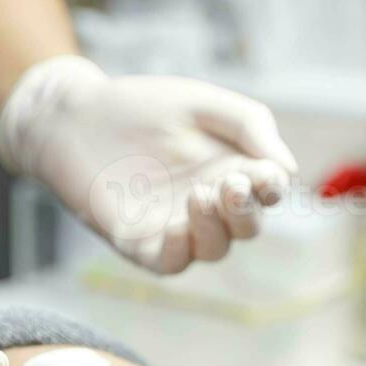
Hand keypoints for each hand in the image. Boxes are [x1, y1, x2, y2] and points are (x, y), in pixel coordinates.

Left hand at [0, 56, 298, 274]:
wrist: (76, 116)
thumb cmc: (142, 107)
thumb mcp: (202, 103)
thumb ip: (249, 125)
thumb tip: (289, 169)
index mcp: (231, 170)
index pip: (266, 192)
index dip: (272, 188)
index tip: (266, 174)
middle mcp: (209, 205)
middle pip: (246, 226)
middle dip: (245, 209)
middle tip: (231, 184)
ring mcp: (176, 227)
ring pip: (213, 248)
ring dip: (215, 228)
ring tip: (200, 194)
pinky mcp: (140, 243)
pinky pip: (170, 261)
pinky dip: (180, 249)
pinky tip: (177, 225)